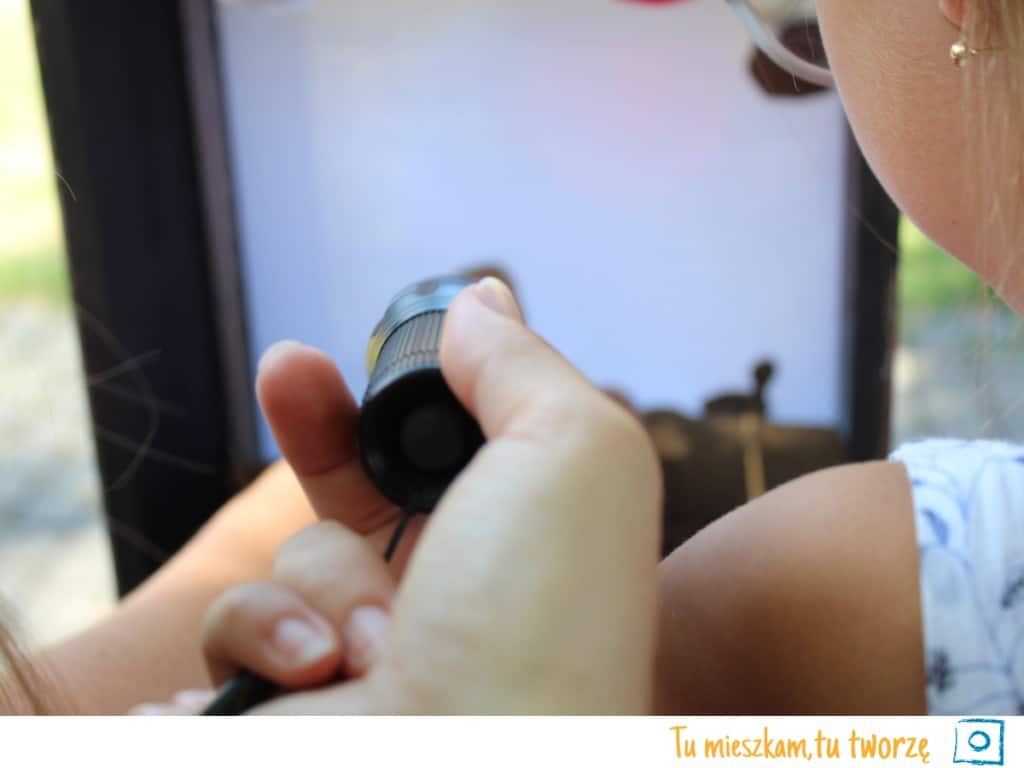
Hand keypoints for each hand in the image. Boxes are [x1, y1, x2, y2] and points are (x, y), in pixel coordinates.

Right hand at [201, 278, 662, 712]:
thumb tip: (480, 303)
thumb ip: (523, 367)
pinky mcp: (293, 694)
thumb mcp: (571, 454)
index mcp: (523, 541)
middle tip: (290, 369)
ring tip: (373, 641)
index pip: (454, 445)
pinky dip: (268, 638)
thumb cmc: (541, 624)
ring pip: (295, 555)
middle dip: (320, 422)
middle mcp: (453, 597)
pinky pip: (240, 625)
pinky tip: (316, 675)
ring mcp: (370, 654)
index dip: (407, 389)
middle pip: (361, 479)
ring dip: (324, 581)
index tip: (372, 346)